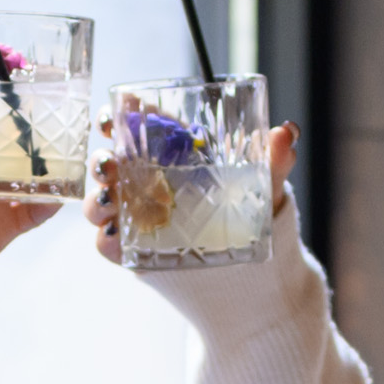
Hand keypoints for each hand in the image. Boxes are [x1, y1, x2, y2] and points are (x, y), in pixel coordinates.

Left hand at [0, 110, 56, 377]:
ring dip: (52, 157)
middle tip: (62, 100)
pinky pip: (36, 209)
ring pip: (31, 169)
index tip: (21, 64)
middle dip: (36, 118)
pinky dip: (53, 199)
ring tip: (75, 141)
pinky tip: (63, 190)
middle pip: (12, 133)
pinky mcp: (3, 226)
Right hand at [88, 119, 299, 265]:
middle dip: (101, 159)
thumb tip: (286, 132)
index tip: (112, 117)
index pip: (136, 123)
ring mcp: (136, 212)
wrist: (249, 268)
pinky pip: (109, 243)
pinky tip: (113, 237)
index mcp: (173, 150)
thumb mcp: (262, 184)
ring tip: (108, 200)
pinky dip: (106, 240)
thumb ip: (273, 159)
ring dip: (97, 198)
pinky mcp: (134, 247)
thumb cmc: (249, 209)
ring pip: (103, 199)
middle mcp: (147, 177)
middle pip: (111, 159)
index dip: (118, 115)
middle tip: (109, 165)